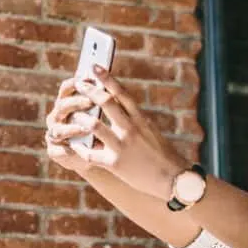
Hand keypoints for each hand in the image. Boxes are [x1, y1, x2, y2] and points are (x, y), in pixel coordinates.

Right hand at [45, 78, 96, 176]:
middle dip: (76, 102)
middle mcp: (57, 116)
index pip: (66, 88)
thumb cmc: (100, 130)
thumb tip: (110, 85)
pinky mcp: (55, 151)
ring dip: (71, 128)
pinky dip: (67, 148)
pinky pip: (58, 149)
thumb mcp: (103, 114)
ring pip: (58, 129)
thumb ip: (102, 101)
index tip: (89, 78)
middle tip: (91, 102)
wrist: (96, 155)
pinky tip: (78, 148)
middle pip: (62, 106)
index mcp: (67, 103)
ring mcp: (54, 133)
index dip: (75, 83)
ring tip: (86, 128)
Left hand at [69, 66, 194, 200]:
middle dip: (89, 90)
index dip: (107, 78)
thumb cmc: (162, 155)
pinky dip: (79, 148)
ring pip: (94, 125)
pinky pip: (90, 154)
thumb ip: (134, 120)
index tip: (94, 67)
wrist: (174, 179)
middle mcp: (131, 129)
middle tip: (78, 84)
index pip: (122, 93)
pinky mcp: (115, 164)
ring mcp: (122, 146)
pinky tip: (74, 145)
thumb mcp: (151, 132)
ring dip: (80, 118)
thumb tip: (117, 108)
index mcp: (141, 119)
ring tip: (72, 115)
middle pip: (106, 102)